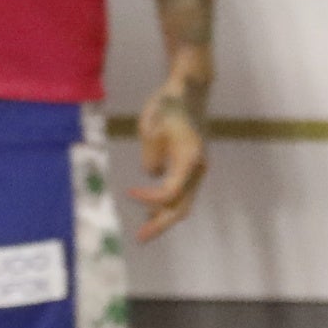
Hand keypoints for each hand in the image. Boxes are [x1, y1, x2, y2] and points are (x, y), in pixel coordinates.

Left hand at [128, 78, 209, 243]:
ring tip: (145, 229)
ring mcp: (197, 168)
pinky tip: (152, 209)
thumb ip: (150, 156)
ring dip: (165, 216)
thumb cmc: (168, 105)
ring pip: (184, 201)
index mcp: (189, 159)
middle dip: (161, 224)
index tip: (129, 192)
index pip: (170, 192)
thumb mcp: (150, 129)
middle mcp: (198, 168)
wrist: (189, 89)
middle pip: (182, 206)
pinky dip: (168, 203)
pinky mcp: (192, 165)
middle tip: (140, 238)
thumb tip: (152, 175)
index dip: (149, 198)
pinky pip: (182, 191)